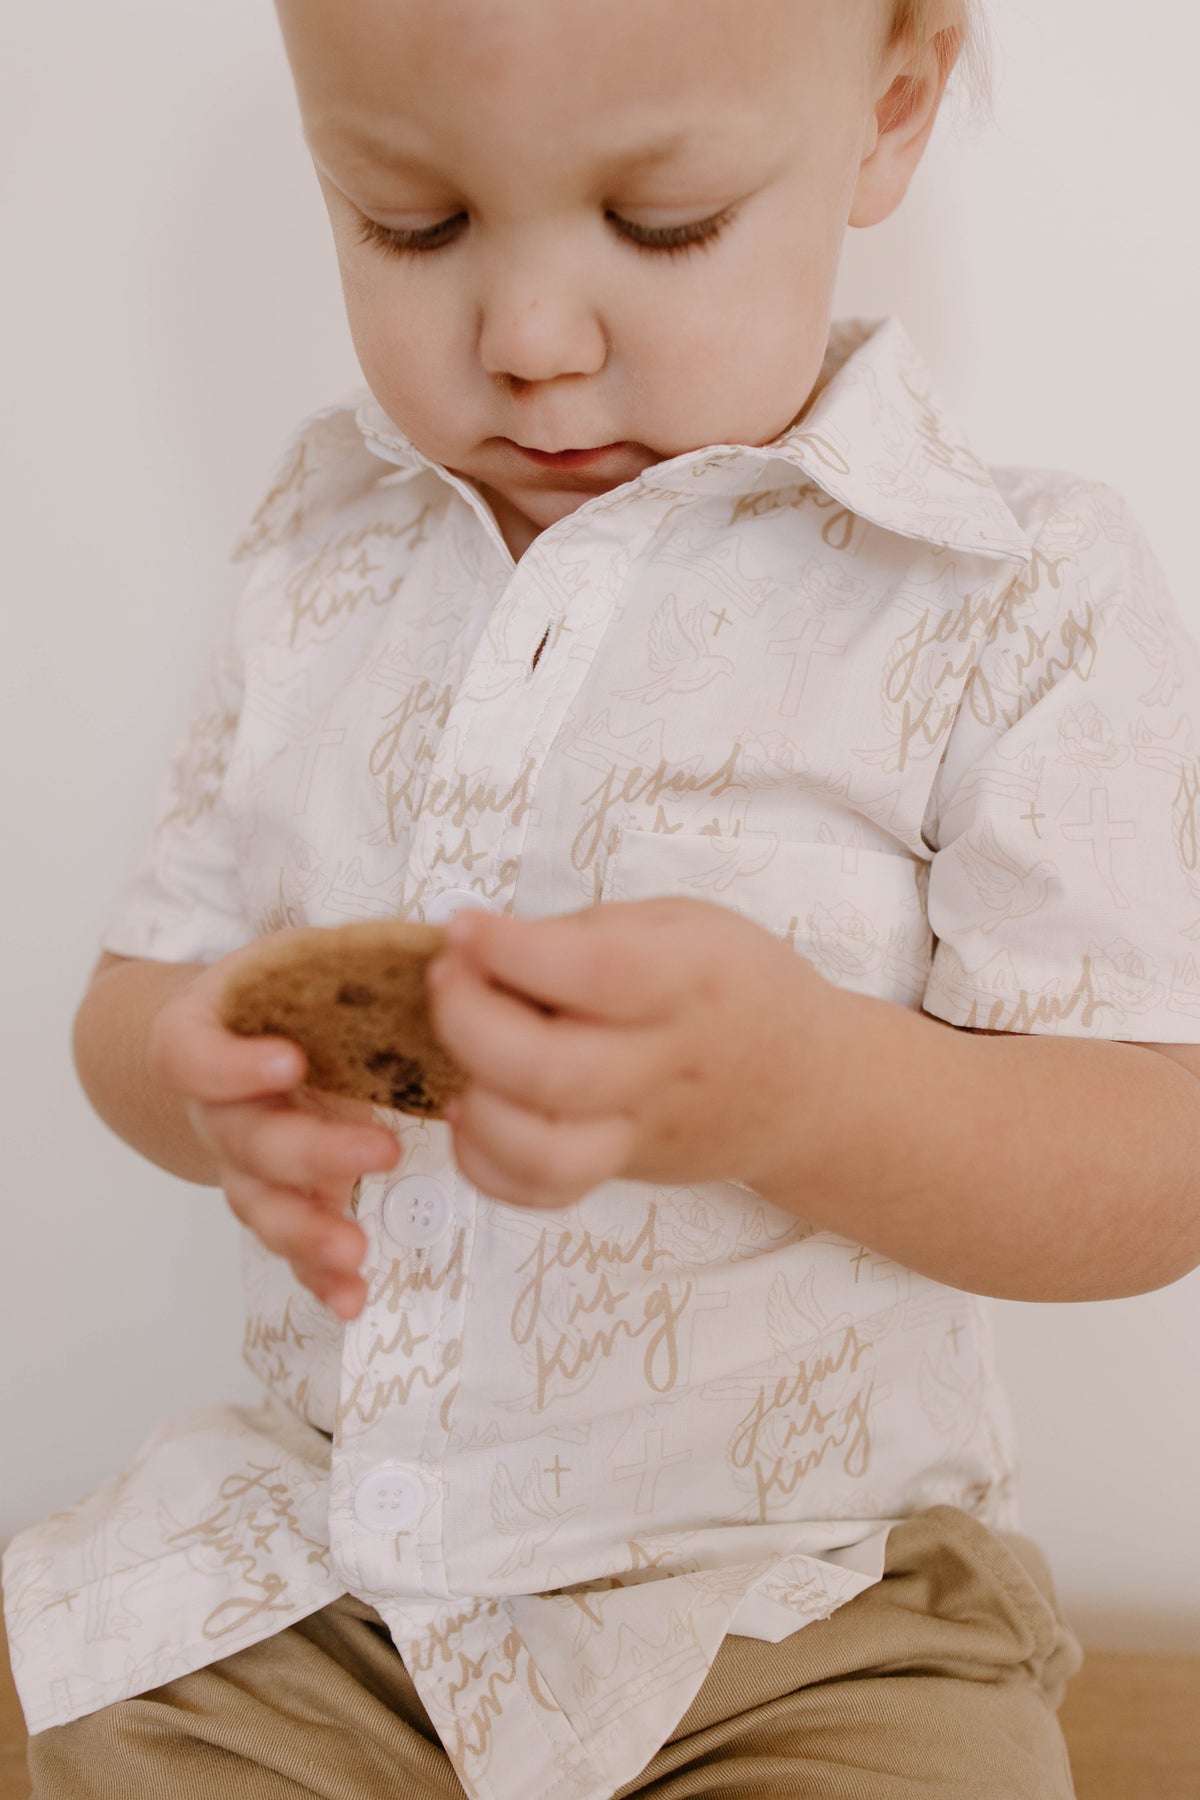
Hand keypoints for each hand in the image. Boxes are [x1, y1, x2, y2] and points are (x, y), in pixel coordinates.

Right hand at [146, 936, 401, 1317]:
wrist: (231, 1039)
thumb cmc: (281, 991)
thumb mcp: (301, 955)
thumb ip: (357, 953)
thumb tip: (456, 936)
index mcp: (206, 1035)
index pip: (193, 1055)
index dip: (232, 1065)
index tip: (291, 1060)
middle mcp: (217, 1108)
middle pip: (245, 1142)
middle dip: (311, 1152)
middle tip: (381, 1150)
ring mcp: (242, 1164)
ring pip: (260, 1205)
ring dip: (306, 1232)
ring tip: (355, 1249)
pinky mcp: (277, 1201)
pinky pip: (287, 1248)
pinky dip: (317, 1277)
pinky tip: (352, 1297)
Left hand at [425, 896, 833, 1210]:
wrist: (807, 1086)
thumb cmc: (737, 989)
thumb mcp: (685, 923)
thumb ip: (592, 931)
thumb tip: (489, 945)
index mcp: (691, 981)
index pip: (597, 973)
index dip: (512, 951)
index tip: (463, 926)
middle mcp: (667, 1064)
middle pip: (552, 1070)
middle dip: (470, 1020)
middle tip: (446, 977)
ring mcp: (642, 1129)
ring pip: (545, 1151)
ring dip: (478, 1102)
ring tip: (457, 1053)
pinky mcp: (619, 1170)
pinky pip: (543, 1192)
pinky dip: (486, 1162)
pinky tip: (472, 1108)